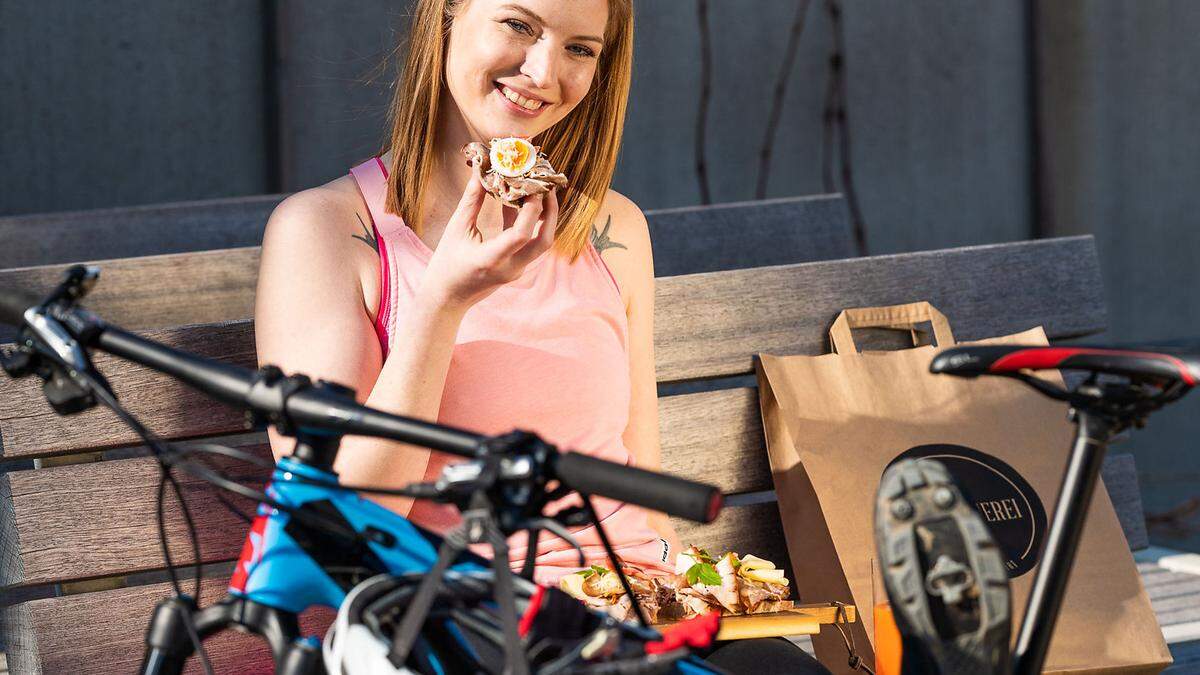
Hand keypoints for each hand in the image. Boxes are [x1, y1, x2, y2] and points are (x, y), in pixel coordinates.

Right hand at [417, 164, 558, 311]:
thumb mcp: (456, 230)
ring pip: (542, 243)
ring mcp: (516, 270)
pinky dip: (530, 223)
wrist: (447, 299)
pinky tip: (521, 203)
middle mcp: (510, 268)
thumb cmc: (446, 265)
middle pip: (544, 241)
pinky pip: (530, 244)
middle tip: (546, 186)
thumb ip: (472, 201)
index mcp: (492, 259)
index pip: (521, 234)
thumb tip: (481, 171)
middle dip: (550, 212)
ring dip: (544, 217)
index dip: (531, 208)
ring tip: (538, 190)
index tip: (531, 184)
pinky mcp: (516, 268)